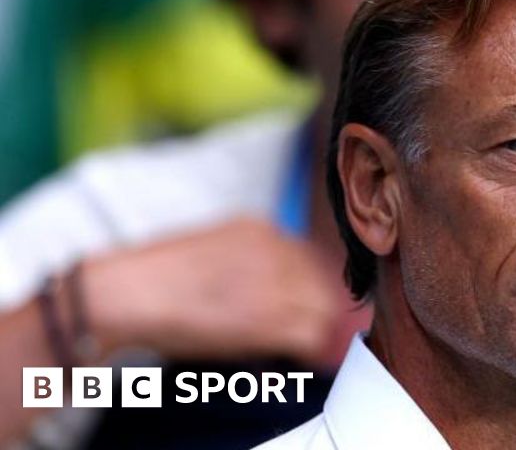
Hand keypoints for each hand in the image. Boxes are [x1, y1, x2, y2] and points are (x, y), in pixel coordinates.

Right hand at [82, 218, 368, 366]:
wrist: (122, 294)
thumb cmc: (154, 280)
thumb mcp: (211, 250)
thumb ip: (251, 261)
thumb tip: (283, 290)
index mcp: (258, 227)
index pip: (309, 257)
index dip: (313, 285)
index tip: (311, 304)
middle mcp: (273, 247)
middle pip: (323, 282)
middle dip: (322, 307)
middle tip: (318, 330)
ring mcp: (273, 281)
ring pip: (323, 310)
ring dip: (318, 329)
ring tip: (307, 346)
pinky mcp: (268, 317)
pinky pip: (311, 337)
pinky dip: (312, 351)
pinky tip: (302, 357)